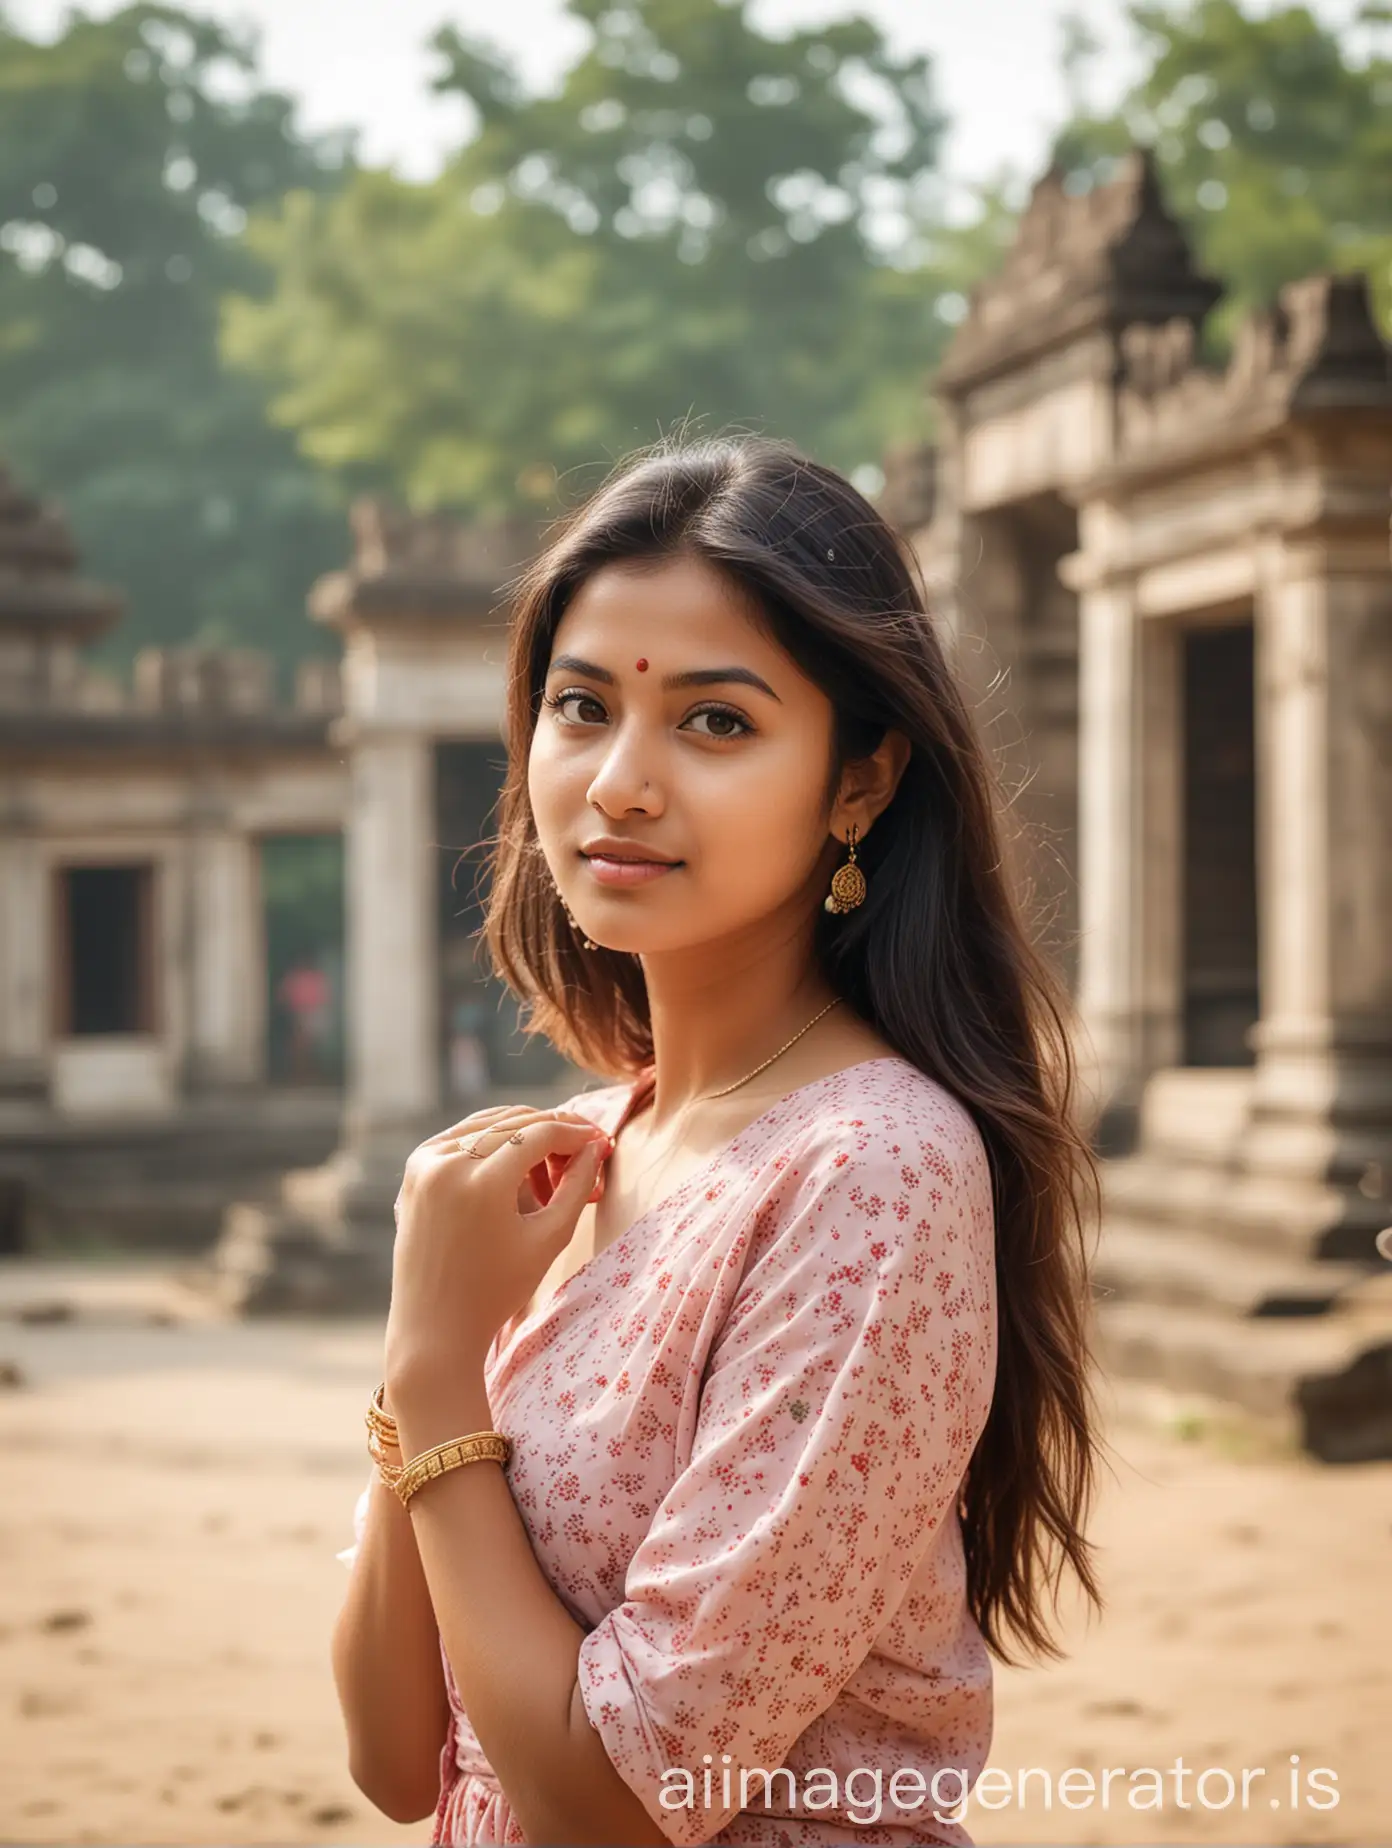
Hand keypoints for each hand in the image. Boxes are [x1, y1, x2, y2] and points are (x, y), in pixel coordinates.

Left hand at [384, 1105, 612, 1389]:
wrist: (435, 1328)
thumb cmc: (497, 1291)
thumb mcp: (548, 1239)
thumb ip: (576, 1186)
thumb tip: (596, 1146)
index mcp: (479, 1181)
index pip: (540, 1134)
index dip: (577, 1133)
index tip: (602, 1141)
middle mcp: (445, 1161)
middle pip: (515, 1122)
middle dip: (555, 1132)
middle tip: (584, 1155)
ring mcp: (424, 1162)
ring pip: (490, 1124)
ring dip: (526, 1136)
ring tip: (551, 1173)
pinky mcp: (415, 1169)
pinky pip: (464, 1137)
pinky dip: (495, 1143)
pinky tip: (519, 1171)